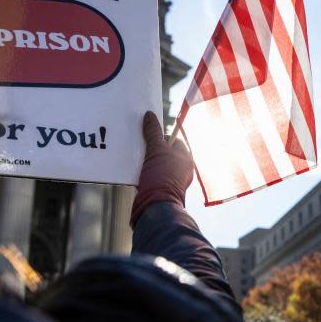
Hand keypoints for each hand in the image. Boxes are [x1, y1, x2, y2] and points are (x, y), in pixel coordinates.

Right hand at [130, 111, 194, 225]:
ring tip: (134, 157)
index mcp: (186, 158)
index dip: (161, 136)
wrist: (156, 206)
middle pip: (164, 153)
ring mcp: (172, 181)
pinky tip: (134, 172)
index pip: (175, 141)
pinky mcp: (161, 190)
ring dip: (146, 161)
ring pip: (157, 165)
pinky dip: (143, 173)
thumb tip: (150, 115)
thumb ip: (153, 132)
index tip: (148, 135)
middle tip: (139, 145)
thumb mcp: (156, 150)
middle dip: (151, 149)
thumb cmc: (161, 177)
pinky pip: (152, 177)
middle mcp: (182, 170)